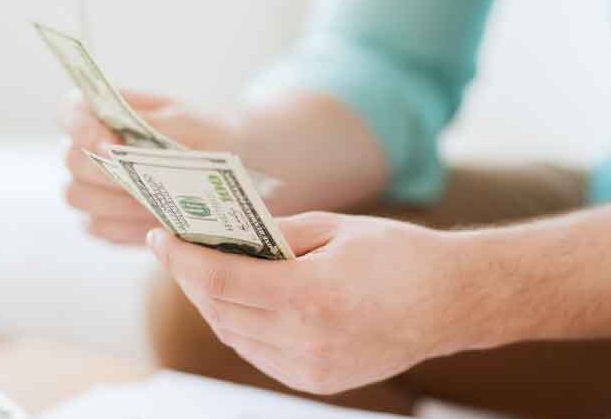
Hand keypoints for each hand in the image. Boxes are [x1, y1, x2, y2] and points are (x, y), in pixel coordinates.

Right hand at [59, 89, 239, 244]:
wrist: (232, 162)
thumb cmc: (208, 132)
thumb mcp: (190, 123)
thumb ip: (152, 127)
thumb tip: (112, 146)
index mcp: (106, 110)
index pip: (71, 111)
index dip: (81, 129)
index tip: (110, 144)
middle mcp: (89, 147)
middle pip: (71, 160)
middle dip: (103, 172)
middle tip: (140, 182)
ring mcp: (92, 185)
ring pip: (78, 197)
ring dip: (115, 203)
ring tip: (155, 205)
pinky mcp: (103, 219)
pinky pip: (98, 227)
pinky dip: (124, 228)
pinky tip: (155, 224)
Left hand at [146, 212, 497, 394]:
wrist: (451, 302)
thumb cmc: (398, 254)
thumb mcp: (333, 228)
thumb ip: (274, 235)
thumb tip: (224, 235)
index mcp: (311, 295)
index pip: (221, 280)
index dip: (182, 259)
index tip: (160, 239)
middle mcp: (307, 340)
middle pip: (220, 310)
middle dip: (190, 278)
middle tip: (176, 250)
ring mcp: (312, 369)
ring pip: (234, 335)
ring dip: (211, 304)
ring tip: (202, 272)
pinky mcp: (317, 381)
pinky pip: (258, 353)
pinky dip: (239, 326)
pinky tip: (238, 300)